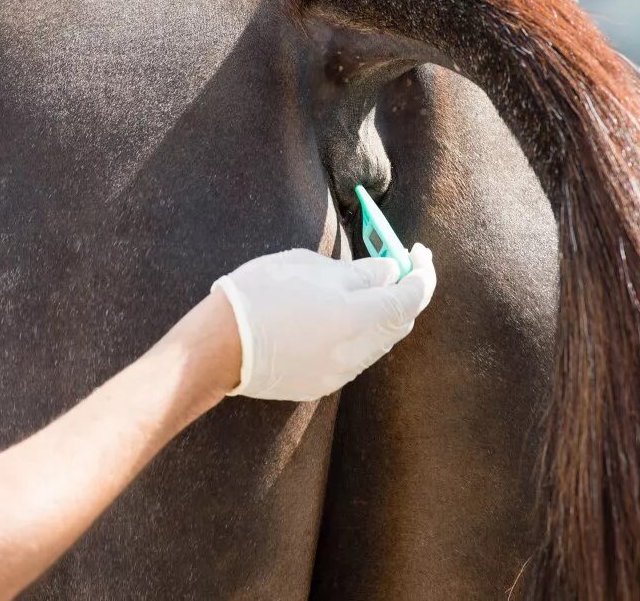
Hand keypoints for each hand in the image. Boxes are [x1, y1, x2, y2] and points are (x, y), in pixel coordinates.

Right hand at [211, 244, 436, 400]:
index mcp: (357, 316)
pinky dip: (360, 333)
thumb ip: (358, 273)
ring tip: (366, 288)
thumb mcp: (311, 267)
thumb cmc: (260, 294)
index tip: (418, 254)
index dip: (422, 273)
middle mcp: (356, 350)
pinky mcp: (323, 384)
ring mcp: (341, 371)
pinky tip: (340, 315)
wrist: (217, 345)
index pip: (412, 297)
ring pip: (380, 341)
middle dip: (406, 293)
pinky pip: (356, 356)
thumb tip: (388, 273)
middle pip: (401, 322)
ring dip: (383, 314)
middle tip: (397, 265)